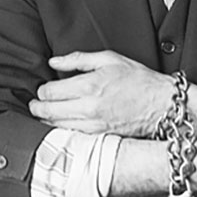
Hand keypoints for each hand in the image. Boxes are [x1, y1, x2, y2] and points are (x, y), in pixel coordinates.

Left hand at [28, 50, 170, 136]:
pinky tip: (62, 122)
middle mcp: (88, 108)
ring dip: (46, 119)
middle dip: (37, 106)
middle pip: (47, 111)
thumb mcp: (111, 59)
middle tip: (36, 102)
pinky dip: (61, 128)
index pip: (50, 92)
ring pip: (55, 125)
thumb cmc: (140, 80)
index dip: (42, 90)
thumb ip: (79, 59)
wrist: (161, 105)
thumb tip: (55, 62)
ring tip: (46, 112)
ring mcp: (93, 125)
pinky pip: (70, 135)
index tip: (43, 88)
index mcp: (90, 85)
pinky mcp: (98, 137)